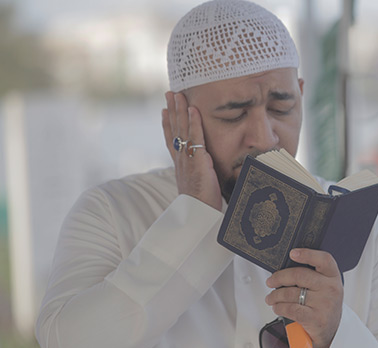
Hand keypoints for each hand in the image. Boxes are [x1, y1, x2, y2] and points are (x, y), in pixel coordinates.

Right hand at [162, 92, 221, 209]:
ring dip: (180, 110)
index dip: (167, 124)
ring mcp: (187, 160)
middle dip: (172, 110)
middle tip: (169, 93)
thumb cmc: (201, 203)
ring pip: (182, 130)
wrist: (197, 215)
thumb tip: (205, 161)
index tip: (164, 110)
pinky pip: (196, 138)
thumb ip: (200, 170)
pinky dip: (194, 123)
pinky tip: (193, 109)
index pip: (171, 140)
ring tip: (178, 94)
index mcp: (180, 165)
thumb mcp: (198, 183)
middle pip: (174, 130)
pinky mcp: (197, 161)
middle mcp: (180, 160)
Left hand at [265, 249, 343, 347]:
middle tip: (270, 281)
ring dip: (275, 295)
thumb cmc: (322, 305)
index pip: (324, 259)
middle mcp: (331, 289)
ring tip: (271, 298)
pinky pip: (290, 308)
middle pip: (299, 275)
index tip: (292, 253)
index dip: (307, 254)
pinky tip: (277, 307)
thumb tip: (285, 267)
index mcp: (333, 277)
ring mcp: (324, 304)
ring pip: (291, 293)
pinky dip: (279, 307)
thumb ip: (312, 275)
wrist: (329, 333)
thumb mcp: (324, 287)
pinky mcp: (315, 319)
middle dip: (279, 277)